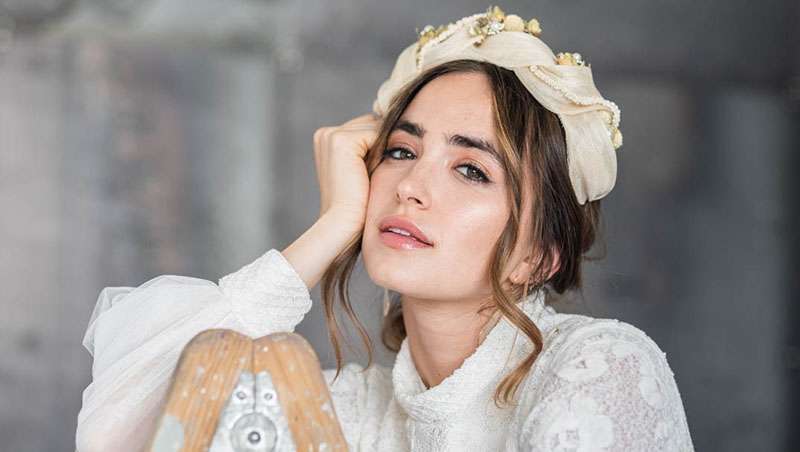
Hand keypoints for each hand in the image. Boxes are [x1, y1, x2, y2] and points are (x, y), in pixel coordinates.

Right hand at [313, 114, 379, 233]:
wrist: (343, 222)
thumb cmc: (356, 203)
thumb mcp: (363, 169)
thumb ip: (372, 149)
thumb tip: (398, 132)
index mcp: (325, 139)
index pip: (366, 128)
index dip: (380, 145)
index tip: (382, 167)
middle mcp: (325, 133)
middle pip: (371, 124)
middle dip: (383, 143)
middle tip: (379, 172)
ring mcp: (331, 135)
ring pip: (376, 128)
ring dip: (384, 148)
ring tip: (375, 173)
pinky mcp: (342, 141)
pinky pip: (377, 133)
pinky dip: (382, 151)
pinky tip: (375, 171)